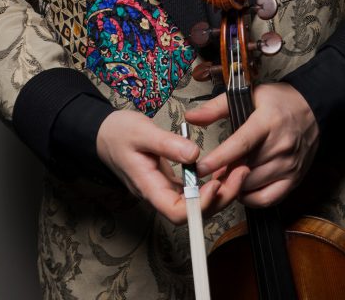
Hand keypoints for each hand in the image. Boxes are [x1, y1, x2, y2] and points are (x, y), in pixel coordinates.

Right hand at [96, 109, 248, 224]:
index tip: (216, 184)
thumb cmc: (118, 133)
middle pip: (193, 212)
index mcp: (149, 187)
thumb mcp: (141, 132)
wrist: (104, 133)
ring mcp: (165, 188)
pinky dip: (210, 180)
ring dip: (220, 190)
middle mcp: (159, 193)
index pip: (176, 212)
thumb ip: (167, 143)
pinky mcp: (170, 180)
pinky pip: (193, 189)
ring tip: (238, 168)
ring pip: (196, 202)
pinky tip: (222, 167)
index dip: (199, 205)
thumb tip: (194, 154)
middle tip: (240, 173)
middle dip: (220, 197)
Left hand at [185, 83, 319, 207]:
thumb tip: (191, 117)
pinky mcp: (294, 178)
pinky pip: (268, 198)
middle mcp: (280, 145)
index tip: (199, 167)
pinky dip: (251, 198)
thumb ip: (216, 107)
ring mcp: (289, 164)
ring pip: (253, 184)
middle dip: (223, 172)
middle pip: (245, 168)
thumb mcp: (247, 94)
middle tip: (210, 170)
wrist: (312, 109)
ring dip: (235, 184)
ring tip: (225, 175)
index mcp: (267, 122)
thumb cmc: (278, 101)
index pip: (241, 144)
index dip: (219, 158)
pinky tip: (242, 187)